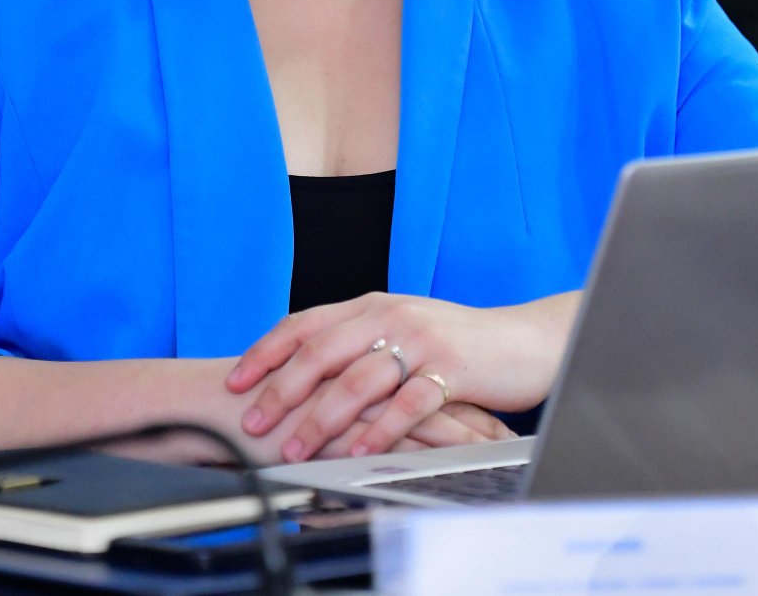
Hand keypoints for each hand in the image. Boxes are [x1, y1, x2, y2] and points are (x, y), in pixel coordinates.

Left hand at [226, 291, 574, 462]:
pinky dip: (381, 429)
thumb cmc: (456, 344)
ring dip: (323, 418)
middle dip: (282, 390)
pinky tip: (360, 452)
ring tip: (298, 449)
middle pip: (322, 351)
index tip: (233, 381)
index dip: (266, 351)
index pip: (304, 323)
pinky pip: (409, 402)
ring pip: (359, 379)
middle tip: (254, 422)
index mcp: (370, 306)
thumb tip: (301, 375)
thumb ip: (357, 344)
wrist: (524, 341)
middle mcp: (390, 316)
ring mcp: (421, 340)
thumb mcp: (401, 332)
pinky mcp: (451, 368)